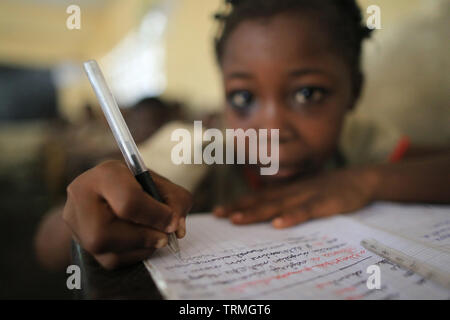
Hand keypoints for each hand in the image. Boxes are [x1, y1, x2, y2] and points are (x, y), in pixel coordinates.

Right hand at [63, 160, 192, 268]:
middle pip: (106, 232)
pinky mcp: (80, 240)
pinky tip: (142, 243)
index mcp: (105, 174)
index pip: (128, 201)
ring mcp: (75, 220)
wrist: (109, 192)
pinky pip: (108, 259)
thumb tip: (176, 228)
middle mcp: (82, 196)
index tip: (171, 221)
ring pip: (105, 249)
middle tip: (163, 236)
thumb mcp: (160, 184)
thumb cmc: (138, 186)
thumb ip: (176, 200)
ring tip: (155, 238)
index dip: (155, 216)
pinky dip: (132, 255)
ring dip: (139, 248)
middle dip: (143, 237)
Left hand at [213, 168, 376, 227]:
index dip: (238, 203)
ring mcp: (306, 196)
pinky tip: (279, 224)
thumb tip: (268, 212)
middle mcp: (291, 192)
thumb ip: (286, 200)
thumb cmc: (328, 188)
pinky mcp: (323, 203)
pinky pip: (306, 211)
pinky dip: (292, 217)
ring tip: (237, 220)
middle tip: (218, 215)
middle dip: (239, 208)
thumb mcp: (304, 192)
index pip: (258, 197)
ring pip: (278, 205)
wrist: (359, 179)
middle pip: (261, 201)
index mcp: (287, 191)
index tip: (218, 211)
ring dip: (256, 212)